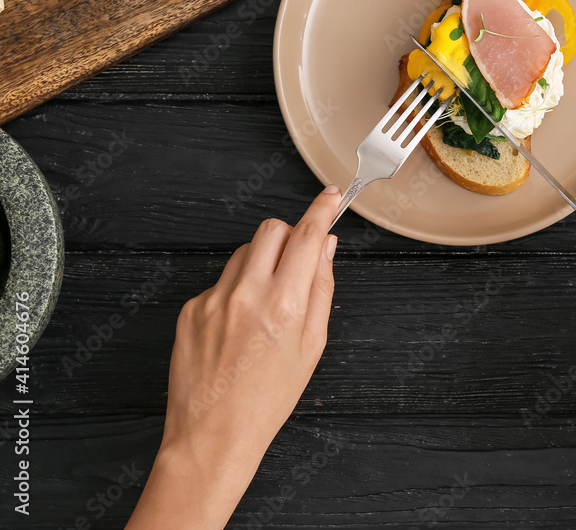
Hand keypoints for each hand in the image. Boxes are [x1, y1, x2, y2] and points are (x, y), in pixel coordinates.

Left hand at [126, 186, 341, 529]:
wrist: (213, 434)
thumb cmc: (267, 400)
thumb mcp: (311, 348)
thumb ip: (321, 291)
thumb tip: (325, 249)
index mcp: (285, 306)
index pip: (307, 236)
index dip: (321, 209)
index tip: (329, 196)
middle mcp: (247, 295)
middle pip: (271, 229)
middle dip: (289, 236)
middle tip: (296, 261)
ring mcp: (214, 299)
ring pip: (243, 251)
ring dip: (261, 261)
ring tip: (265, 303)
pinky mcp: (191, 308)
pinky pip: (220, 280)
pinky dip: (235, 290)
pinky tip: (238, 326)